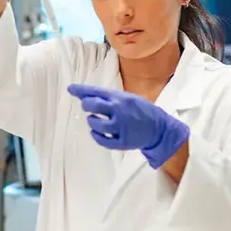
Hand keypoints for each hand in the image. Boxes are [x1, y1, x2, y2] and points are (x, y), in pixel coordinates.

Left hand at [67, 84, 189, 168]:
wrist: (160, 129)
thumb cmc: (140, 111)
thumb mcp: (126, 98)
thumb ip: (106, 97)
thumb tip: (83, 95)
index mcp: (121, 98)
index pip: (96, 92)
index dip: (81, 90)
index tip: (70, 88)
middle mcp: (120, 111)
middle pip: (93, 105)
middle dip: (87, 105)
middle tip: (88, 107)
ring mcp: (121, 127)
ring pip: (96, 124)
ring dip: (92, 121)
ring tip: (95, 120)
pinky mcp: (123, 142)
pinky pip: (102, 140)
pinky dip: (96, 136)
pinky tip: (96, 132)